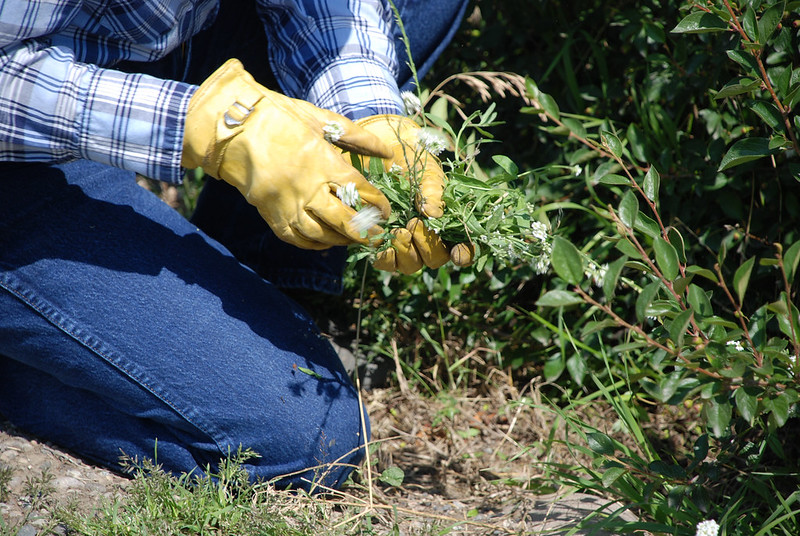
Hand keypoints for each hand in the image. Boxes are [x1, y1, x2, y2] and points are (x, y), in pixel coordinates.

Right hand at [182, 59, 392, 249]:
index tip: (386, 210)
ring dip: (342, 241)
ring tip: (356, 239)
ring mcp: (287, 204)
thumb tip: (387, 152)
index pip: (359, 191)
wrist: (232, 127)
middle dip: (365, 231)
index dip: (377, 204)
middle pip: (344, 220)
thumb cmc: (280, 117)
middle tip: (377, 235)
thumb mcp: (321, 120)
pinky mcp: (271, 214)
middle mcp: (307, 187)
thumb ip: (356, 137)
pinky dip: (315, 245)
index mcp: (322, 162)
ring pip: (321, 235)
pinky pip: (296, 239)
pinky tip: (328, 242)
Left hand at [353, 114, 473, 272]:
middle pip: (435, 259)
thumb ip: (433, 193)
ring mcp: (405, 243)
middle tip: (414, 223)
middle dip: (428, 246)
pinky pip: (386, 263)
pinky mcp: (381, 243)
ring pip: (411, 265)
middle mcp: (428, 238)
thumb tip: (434, 213)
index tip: (457, 254)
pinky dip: (385, 258)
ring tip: (400, 231)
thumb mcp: (427, 173)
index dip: (463, 254)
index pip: (462, 248)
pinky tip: (382, 246)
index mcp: (447, 224)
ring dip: (407, 253)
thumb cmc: (412, 161)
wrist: (381, 150)